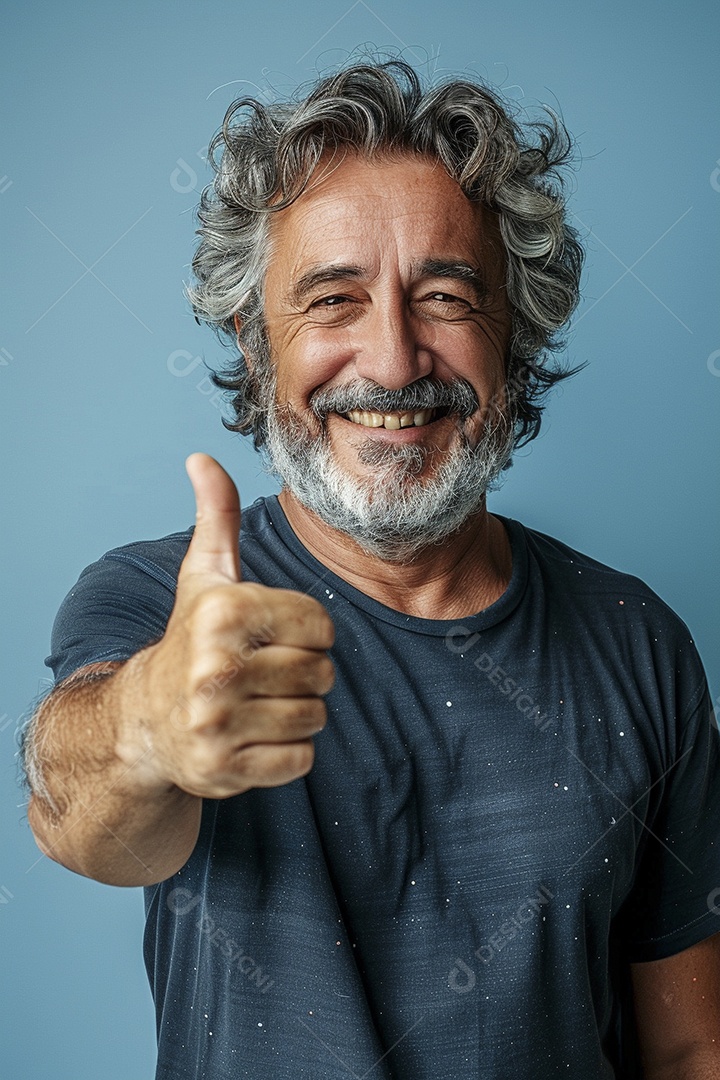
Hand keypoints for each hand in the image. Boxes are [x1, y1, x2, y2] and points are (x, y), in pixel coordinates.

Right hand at [136, 453, 334, 798]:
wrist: (144, 720)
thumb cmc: (190, 638)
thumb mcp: (203, 576)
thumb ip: (216, 517)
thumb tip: (202, 457)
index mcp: (224, 613)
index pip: (322, 626)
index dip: (308, 632)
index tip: (274, 636)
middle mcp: (216, 667)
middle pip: (322, 673)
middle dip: (305, 674)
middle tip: (267, 673)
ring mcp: (217, 723)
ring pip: (314, 718)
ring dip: (298, 713)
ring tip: (260, 702)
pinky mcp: (223, 769)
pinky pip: (299, 760)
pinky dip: (287, 753)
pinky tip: (253, 735)